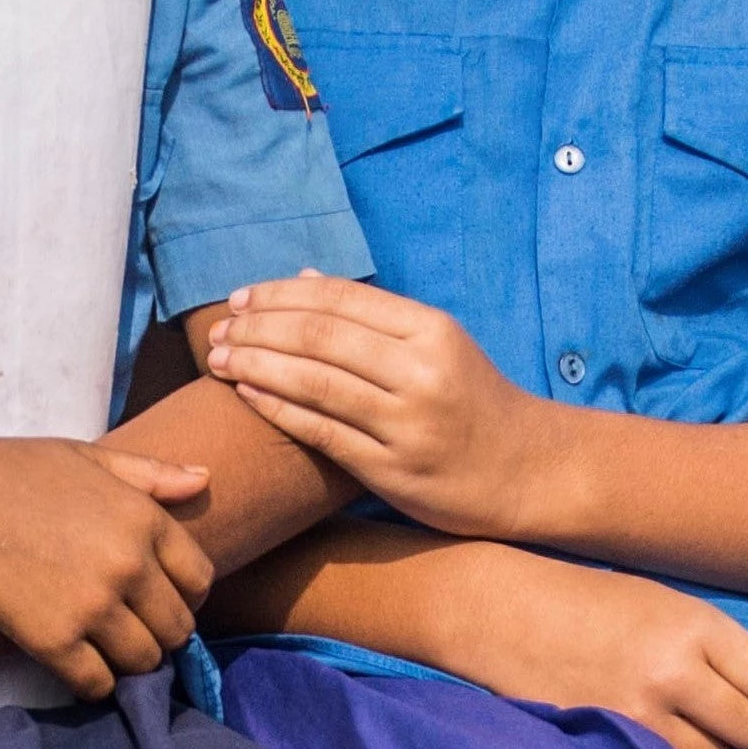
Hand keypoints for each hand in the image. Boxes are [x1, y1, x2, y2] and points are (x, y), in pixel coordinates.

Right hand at [0, 438, 213, 697]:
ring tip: (108, 645)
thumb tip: (205, 480)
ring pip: (144, 661)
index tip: (163, 596)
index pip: (200, 578)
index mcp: (143, 517)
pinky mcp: (54, 642)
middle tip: (134, 626)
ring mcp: (92, 606)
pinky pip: (99, 683)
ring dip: (131, 660)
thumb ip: (151, 473)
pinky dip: (94, 680)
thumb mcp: (89, 457)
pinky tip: (77, 661)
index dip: (186, 592)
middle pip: (178, 627)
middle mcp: (128, 564)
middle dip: (162, 631)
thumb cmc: (16, 471)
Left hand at [206, 274, 531, 535]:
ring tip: (218, 359)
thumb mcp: (436, 342)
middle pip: (319, 336)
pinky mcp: (395, 471)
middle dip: (257, 327)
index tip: (239, 297)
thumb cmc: (471, 398)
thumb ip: (371, 313)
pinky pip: (322, 433)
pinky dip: (277, 409)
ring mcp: (408, 423)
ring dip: (256, 365)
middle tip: (218, 329)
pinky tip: (247, 395)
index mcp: (430, 329)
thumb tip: (302, 277)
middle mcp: (420, 371)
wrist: (529, 470)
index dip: (279, 294)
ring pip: (314, 382)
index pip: (338, 298)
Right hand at [446, 548, 747, 748]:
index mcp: (693, 621)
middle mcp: (677, 669)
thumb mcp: (654, 597)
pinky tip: (660, 736)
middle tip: (739, 716)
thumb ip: (709, 641)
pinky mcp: (613, 737)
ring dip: (715, 748)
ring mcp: (643, 710)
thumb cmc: (578, 591)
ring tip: (686, 720)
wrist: (495, 601)